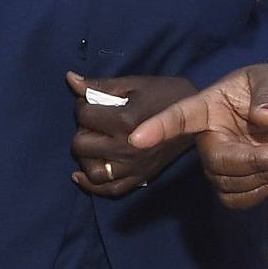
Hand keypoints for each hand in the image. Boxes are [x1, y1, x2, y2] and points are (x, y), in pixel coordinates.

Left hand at [68, 72, 196, 197]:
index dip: (83, 105)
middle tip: (94, 122)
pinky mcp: (140, 178)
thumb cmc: (164, 95)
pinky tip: (81, 173)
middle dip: (83, 129)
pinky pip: (110, 189)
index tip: (93, 102)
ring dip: (86, 156)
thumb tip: (70, 79)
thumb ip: (100, 86)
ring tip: (93, 143)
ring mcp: (133, 166)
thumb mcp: (134, 84)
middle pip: (81, 144)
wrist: (197, 116)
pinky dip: (91, 184)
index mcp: (125, 121)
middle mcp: (127, 148)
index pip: (84, 115)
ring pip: (92, 170)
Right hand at [130, 64, 267, 209]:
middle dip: (249, 163)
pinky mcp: (232, 181)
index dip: (159, 127)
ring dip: (259, 177)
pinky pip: (234, 200)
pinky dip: (257, 194)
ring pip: (225, 182)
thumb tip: (264, 117)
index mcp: (209, 105)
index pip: (179, 116)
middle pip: (214, 160)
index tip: (137, 139)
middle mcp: (208, 135)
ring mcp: (219, 160)